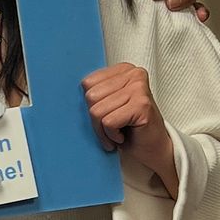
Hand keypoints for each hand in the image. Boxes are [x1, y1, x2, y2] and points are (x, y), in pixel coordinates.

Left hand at [82, 62, 178, 195]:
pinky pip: (108, 122)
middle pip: (90, 97)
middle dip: (96, 120)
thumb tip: (65, 89)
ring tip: (117, 133)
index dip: (91, 106)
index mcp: (124, 69)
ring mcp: (139, 89)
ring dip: (103, 131)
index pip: (87, 83)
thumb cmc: (131, 129)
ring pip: (97, 111)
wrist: (154, 149)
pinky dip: (112, 136)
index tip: (106, 115)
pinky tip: (124, 136)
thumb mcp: (109, 104)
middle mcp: (134, 74)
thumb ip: (95, 93)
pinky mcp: (142, 106)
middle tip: (111, 128)